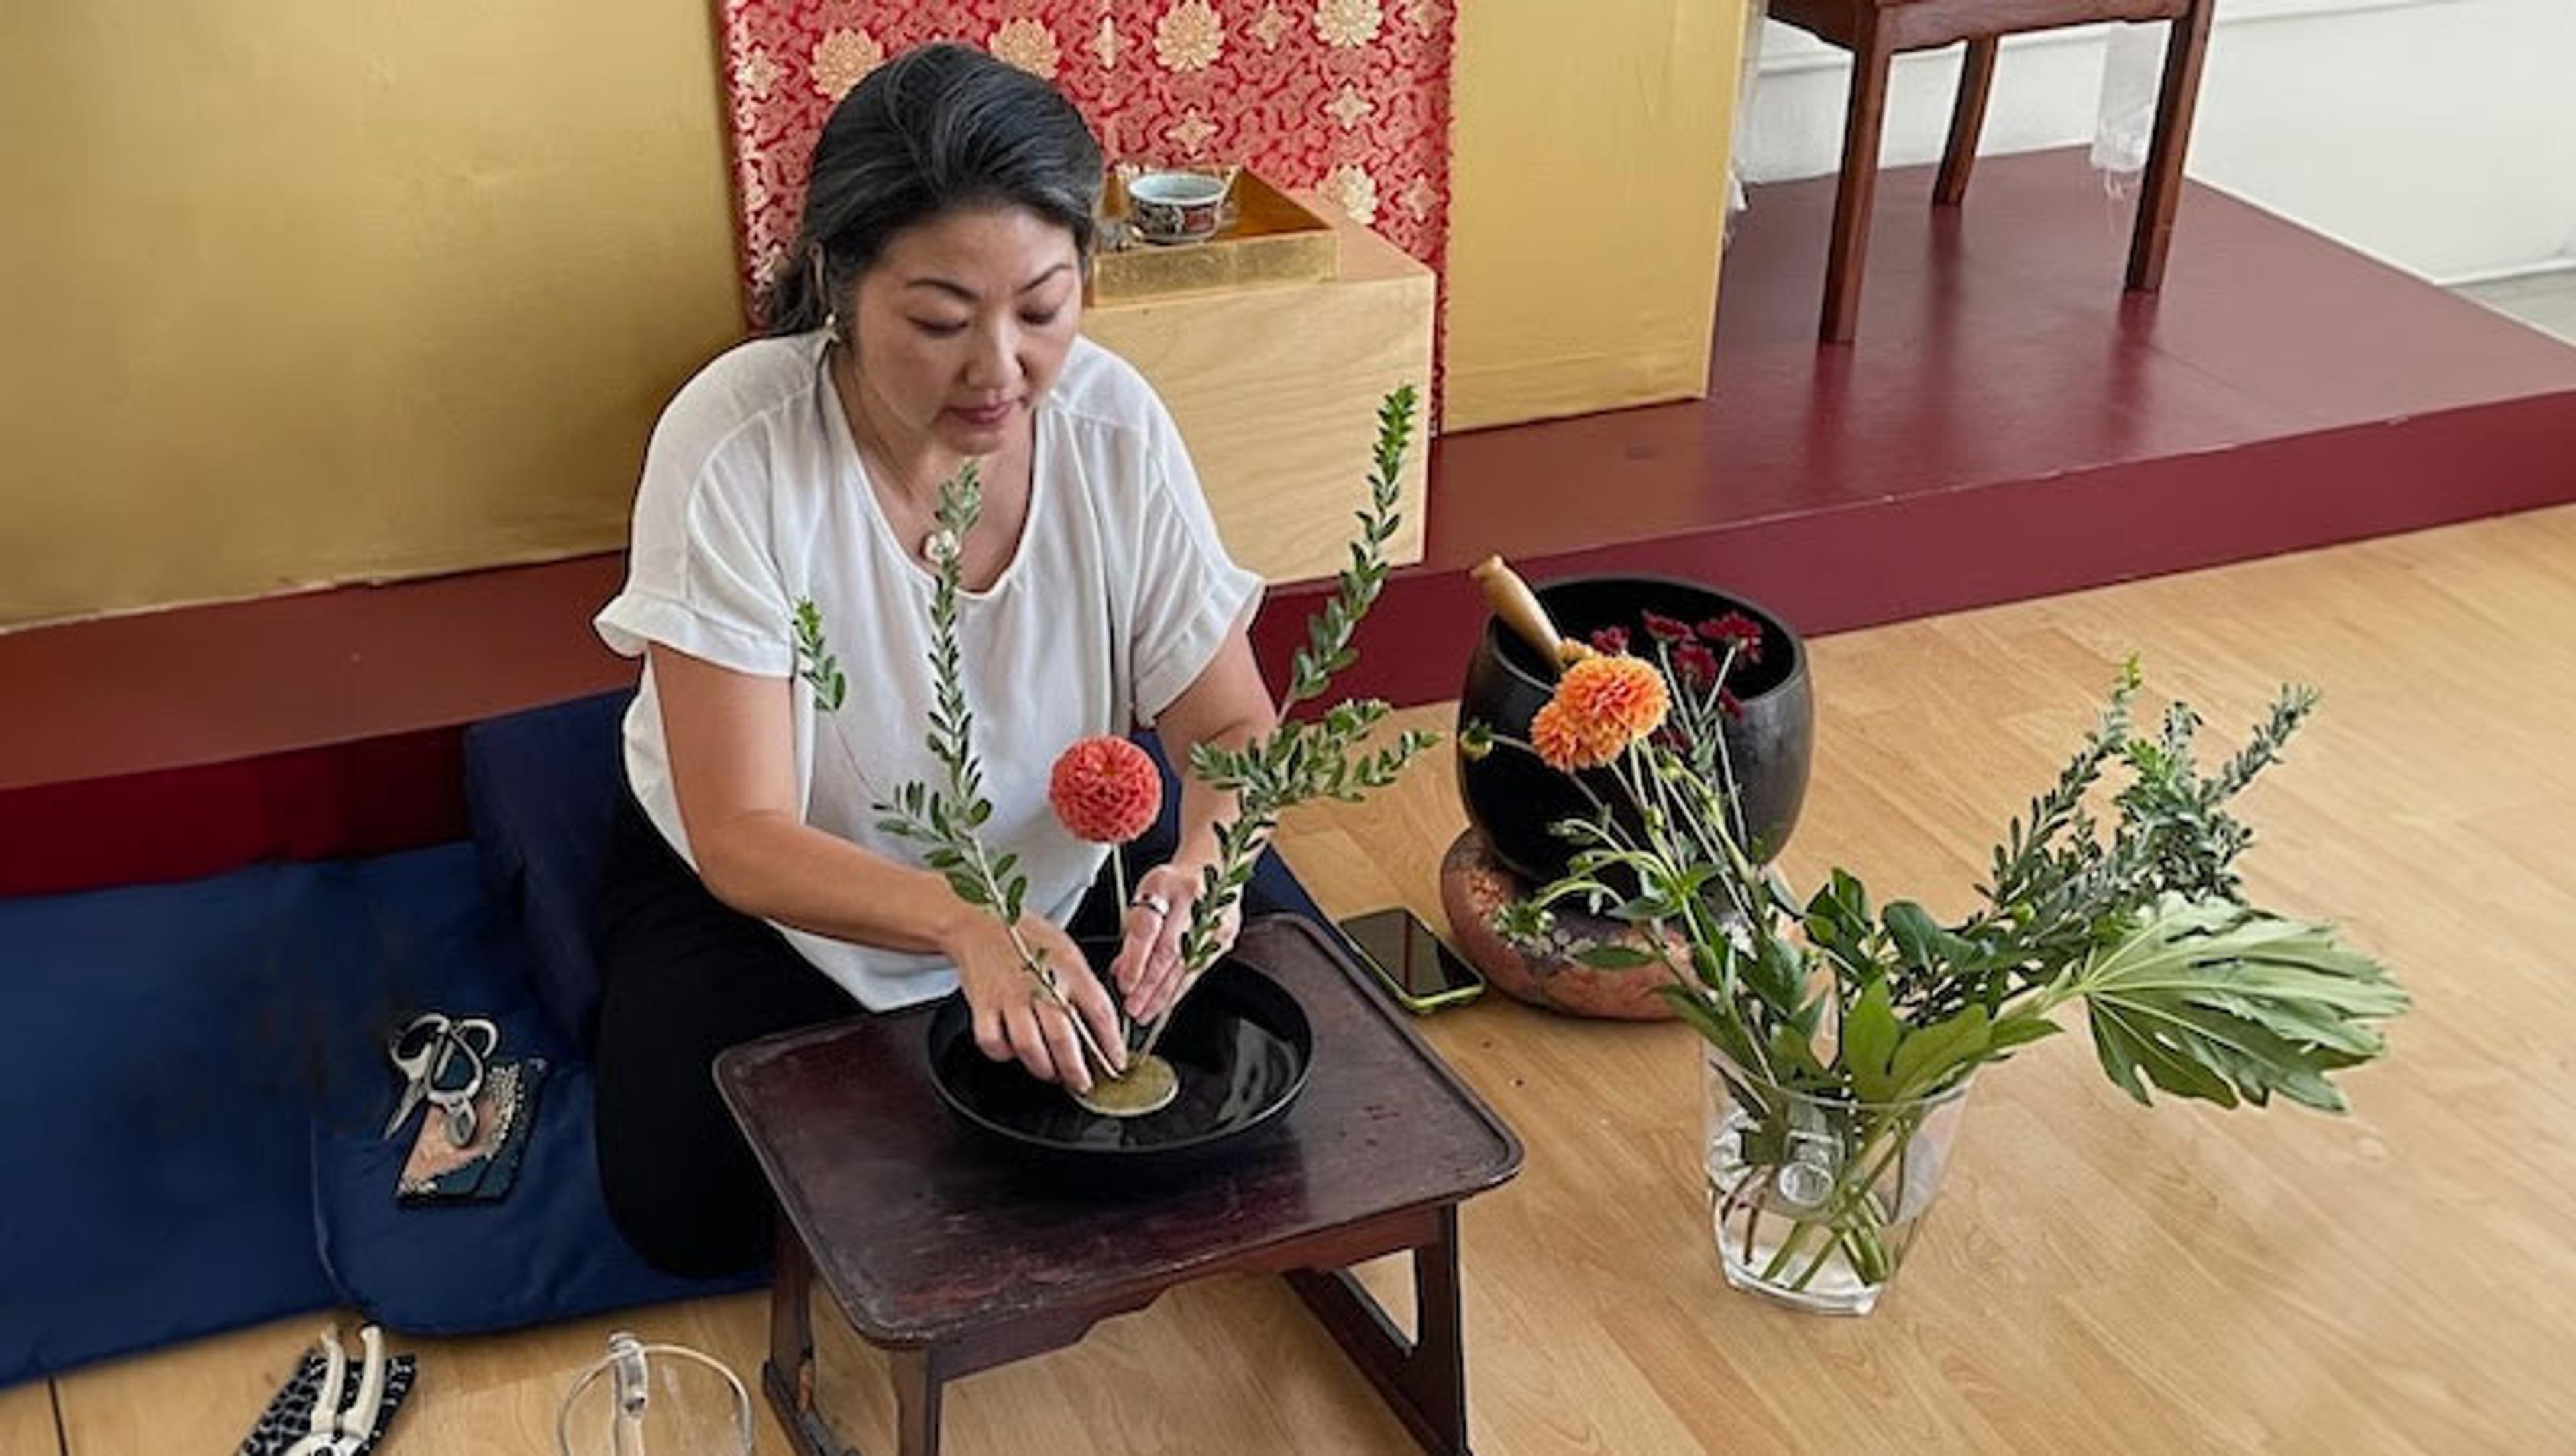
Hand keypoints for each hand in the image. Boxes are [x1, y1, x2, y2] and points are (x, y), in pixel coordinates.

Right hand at [945, 912, 1123, 1091]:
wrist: (981, 923)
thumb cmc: (1028, 939)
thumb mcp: (1069, 953)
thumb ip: (1085, 988)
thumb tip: (1103, 1029)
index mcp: (1069, 969)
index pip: (1099, 1013)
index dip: (1112, 1044)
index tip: (1117, 1063)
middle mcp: (1040, 984)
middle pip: (1064, 1038)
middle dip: (1077, 1070)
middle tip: (1083, 1083)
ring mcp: (1010, 996)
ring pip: (1030, 1047)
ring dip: (1044, 1068)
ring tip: (1053, 1073)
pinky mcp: (983, 1004)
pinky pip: (993, 1042)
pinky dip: (1004, 1054)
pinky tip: (1015, 1053)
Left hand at [1112, 859, 1240, 1024]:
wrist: (1212, 864)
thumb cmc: (1172, 882)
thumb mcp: (1144, 894)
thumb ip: (1132, 931)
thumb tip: (1121, 971)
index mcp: (1166, 883)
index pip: (1148, 928)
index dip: (1135, 961)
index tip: (1124, 985)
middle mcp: (1195, 900)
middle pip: (1170, 951)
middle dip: (1149, 985)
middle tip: (1133, 1008)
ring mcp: (1216, 918)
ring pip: (1187, 965)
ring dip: (1164, 994)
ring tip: (1146, 1013)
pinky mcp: (1226, 934)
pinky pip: (1200, 968)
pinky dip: (1180, 989)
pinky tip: (1166, 1002)